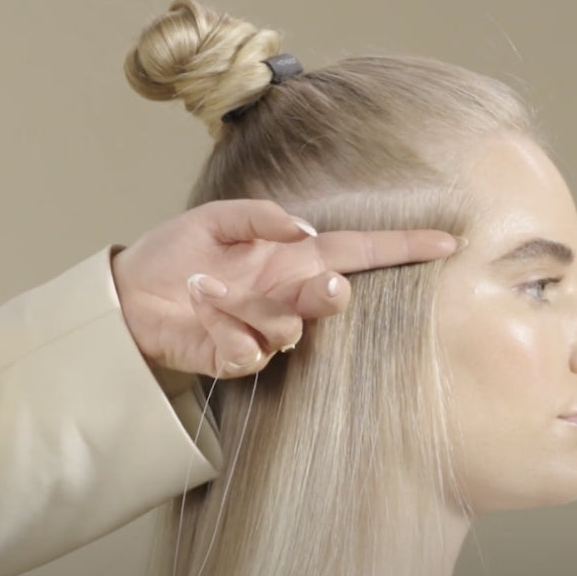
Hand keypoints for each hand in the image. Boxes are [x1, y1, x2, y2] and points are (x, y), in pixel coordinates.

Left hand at [111, 200, 456, 378]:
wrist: (130, 293)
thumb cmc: (176, 253)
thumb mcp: (215, 219)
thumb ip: (260, 216)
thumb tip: (303, 229)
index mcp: (290, 258)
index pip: (357, 252)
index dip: (401, 247)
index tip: (446, 240)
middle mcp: (286, 295)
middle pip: (332, 298)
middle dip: (330, 294)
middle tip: (325, 284)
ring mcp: (263, 329)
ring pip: (285, 327)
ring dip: (242, 303)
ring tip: (201, 284)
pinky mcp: (235, 358)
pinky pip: (245, 350)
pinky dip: (218, 324)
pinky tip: (195, 305)